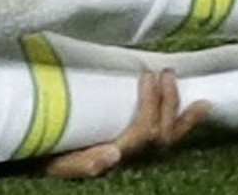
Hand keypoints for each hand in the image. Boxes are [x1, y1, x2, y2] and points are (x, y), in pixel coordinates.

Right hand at [44, 69, 210, 178]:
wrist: (42, 161)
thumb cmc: (49, 158)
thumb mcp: (59, 164)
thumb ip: (81, 164)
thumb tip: (113, 155)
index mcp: (113, 153)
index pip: (144, 131)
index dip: (151, 104)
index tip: (147, 75)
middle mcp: (130, 155)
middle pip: (162, 134)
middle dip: (168, 103)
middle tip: (166, 73)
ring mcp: (135, 152)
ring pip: (169, 138)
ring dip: (183, 117)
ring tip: (193, 95)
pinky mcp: (135, 145)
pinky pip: (166, 136)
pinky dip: (183, 123)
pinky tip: (195, 107)